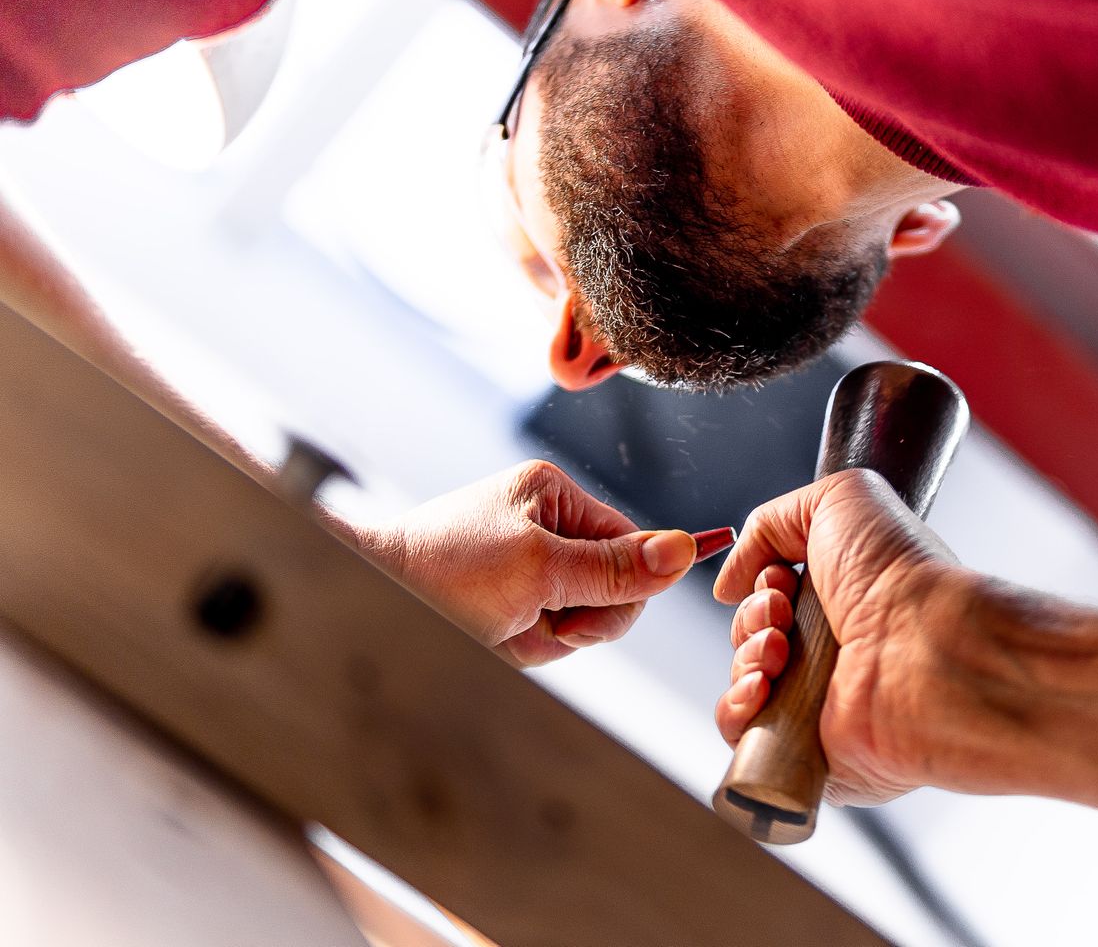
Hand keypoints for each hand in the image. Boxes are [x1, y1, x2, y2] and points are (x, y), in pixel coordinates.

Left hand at [359, 460, 695, 665]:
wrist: (366, 599)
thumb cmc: (441, 570)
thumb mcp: (539, 570)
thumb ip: (615, 567)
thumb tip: (687, 550)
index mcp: (555, 494)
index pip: (632, 546)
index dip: (624, 590)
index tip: (586, 616)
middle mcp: (544, 524)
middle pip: (610, 588)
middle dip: (579, 619)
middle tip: (538, 622)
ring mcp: (526, 564)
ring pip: (578, 619)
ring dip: (546, 637)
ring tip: (502, 628)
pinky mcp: (507, 598)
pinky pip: (545, 635)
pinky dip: (523, 646)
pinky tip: (491, 636)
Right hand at [712, 468, 983, 804]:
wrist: (925, 647)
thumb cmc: (898, 575)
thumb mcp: (837, 500)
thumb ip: (771, 522)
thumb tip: (731, 581)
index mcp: (844, 601)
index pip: (770, 598)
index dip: (760, 584)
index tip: (780, 579)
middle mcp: (833, 654)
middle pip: (749, 638)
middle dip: (751, 619)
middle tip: (783, 614)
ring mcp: (818, 706)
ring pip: (740, 684)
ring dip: (745, 658)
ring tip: (781, 651)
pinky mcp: (808, 754)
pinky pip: (743, 737)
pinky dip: (737, 709)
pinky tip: (762, 690)